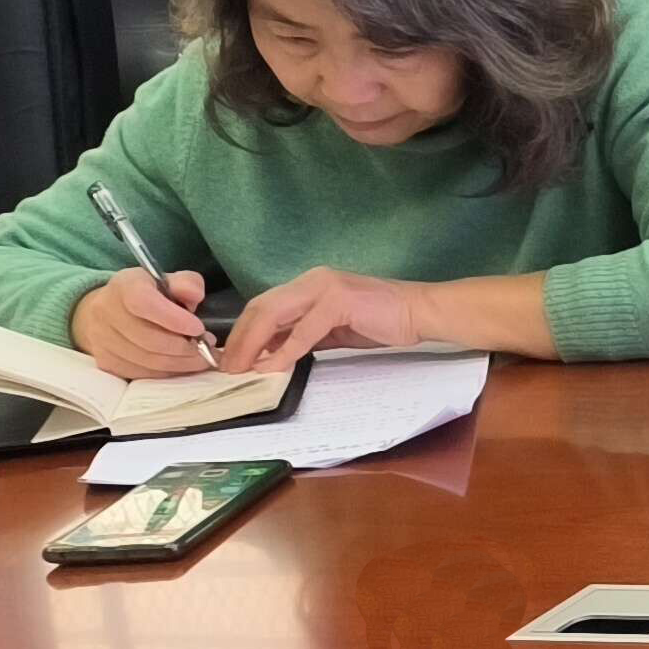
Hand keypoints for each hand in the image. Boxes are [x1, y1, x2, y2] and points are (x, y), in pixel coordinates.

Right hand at [71, 265, 216, 378]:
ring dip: (181, 363)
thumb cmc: (147, 294)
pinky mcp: (106, 363)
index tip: (198, 328)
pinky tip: (183, 365)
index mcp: (124, 287)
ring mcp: (102, 340)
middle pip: (149, 339)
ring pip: (148, 361)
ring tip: (201, 357)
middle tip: (207, 346)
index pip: (144, 303)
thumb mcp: (168, 281)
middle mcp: (106, 312)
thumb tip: (196, 295)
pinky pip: (142, 374)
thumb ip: (186, 283)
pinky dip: (168, 373)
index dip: (173, 319)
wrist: (107, 312)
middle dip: (185, 347)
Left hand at [221, 265, 426, 374]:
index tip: (231, 358)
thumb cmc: (384, 321)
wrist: (422, 313)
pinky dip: (284, 350)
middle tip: (226, 367)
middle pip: (261, 307)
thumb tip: (273, 353)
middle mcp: (313, 280)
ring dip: (253, 344)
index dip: (243, 332)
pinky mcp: (339, 301)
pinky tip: (272, 366)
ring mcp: (325, 288)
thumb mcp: (335, 329)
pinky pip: (303, 330)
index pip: (264, 305)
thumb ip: (305, 335)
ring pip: (274, 314)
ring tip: (241, 368)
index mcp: (310, 283)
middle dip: (240, 339)